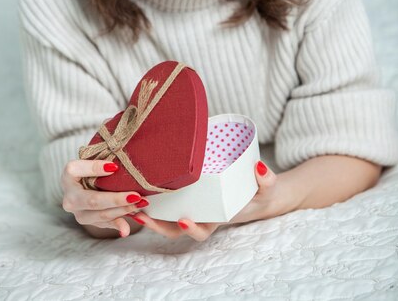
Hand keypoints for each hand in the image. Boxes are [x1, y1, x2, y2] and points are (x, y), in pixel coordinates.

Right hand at [61, 159, 148, 237]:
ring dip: (122, 211)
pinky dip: (118, 224)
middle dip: (116, 199)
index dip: (95, 168)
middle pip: (93, 200)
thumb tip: (116, 167)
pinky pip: (104, 223)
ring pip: (100, 215)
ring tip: (140, 204)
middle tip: (136, 196)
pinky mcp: (87, 220)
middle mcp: (69, 196)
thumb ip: (103, 158)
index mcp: (69, 174)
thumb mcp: (93, 158)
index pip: (77, 170)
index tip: (114, 167)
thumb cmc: (92, 165)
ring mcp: (77, 211)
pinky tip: (127, 229)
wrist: (82, 183)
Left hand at [130, 160, 276, 241]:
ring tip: (132, 204)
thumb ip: (266, 180)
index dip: (192, 229)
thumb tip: (260, 168)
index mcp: (218, 218)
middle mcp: (201, 215)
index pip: (202, 230)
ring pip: (165, 216)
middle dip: (157, 225)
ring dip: (148, 213)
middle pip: (175, 228)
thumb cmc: (258, 191)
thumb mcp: (266, 187)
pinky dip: (152, 198)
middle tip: (143, 215)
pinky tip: (137, 187)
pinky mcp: (186, 193)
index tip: (183, 220)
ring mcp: (192, 206)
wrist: (255, 190)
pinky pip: (166, 201)